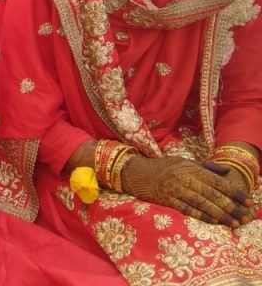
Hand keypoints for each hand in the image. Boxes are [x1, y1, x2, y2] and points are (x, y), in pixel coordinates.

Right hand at [122, 156, 253, 226]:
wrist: (136, 172)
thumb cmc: (162, 166)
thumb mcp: (184, 161)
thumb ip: (206, 167)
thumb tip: (227, 171)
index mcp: (192, 168)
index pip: (218, 182)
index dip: (235, 192)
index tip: (249, 201)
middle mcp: (186, 179)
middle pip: (213, 195)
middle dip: (232, 207)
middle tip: (246, 217)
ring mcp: (176, 190)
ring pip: (203, 204)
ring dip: (221, 215)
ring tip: (235, 223)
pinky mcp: (168, 201)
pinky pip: (188, 210)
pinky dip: (202, 216)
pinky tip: (214, 222)